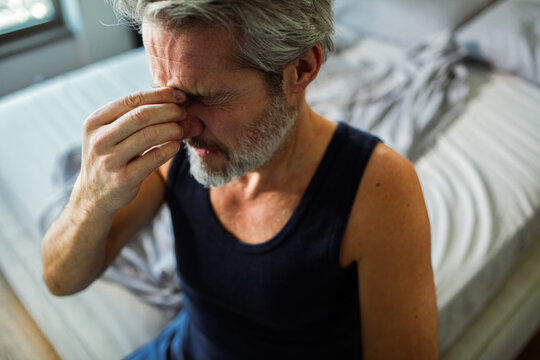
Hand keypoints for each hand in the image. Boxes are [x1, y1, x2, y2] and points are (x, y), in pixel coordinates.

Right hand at [74, 87, 200, 215]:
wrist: (93, 195)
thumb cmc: (111, 156)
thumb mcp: (110, 133)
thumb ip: (133, 116)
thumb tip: (174, 99)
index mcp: (95, 122)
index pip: (131, 100)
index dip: (159, 95)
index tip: (179, 95)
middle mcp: (99, 140)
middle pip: (141, 115)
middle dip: (168, 110)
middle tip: (183, 112)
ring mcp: (110, 160)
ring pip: (149, 136)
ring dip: (172, 129)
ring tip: (182, 129)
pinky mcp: (123, 179)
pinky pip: (153, 158)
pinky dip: (169, 148)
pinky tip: (176, 145)